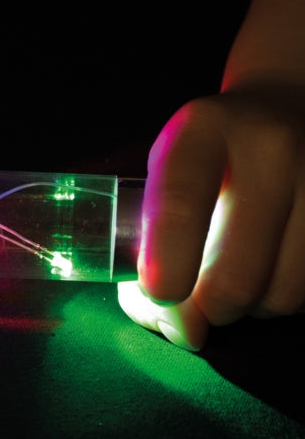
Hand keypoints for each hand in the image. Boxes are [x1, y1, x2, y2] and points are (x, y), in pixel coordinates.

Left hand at [119, 87, 304, 349]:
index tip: (159, 293)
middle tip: (199, 298)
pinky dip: (288, 299)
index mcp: (201, 133)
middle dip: (208, 307)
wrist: (290, 108)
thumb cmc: (208, 158)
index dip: (166, 263)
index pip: (178, 206)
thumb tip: (183, 330)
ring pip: (282, 294)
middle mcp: (270, 150)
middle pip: (235, 274)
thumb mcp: (163, 176)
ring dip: (252, 306)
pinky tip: (276, 267)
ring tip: (241, 272)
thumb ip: (149, 248)